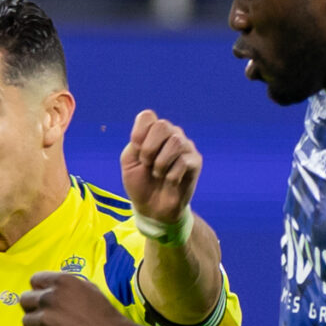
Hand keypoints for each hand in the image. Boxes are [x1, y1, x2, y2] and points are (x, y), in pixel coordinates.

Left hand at [21, 271, 136, 325]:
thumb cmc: (105, 316)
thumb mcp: (88, 289)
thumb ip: (65, 288)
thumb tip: (47, 290)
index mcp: (61, 282)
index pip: (34, 280)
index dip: (40, 290)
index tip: (45, 298)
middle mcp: (49, 298)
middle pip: (25, 300)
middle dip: (34, 307)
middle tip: (47, 316)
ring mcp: (44, 321)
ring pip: (27, 321)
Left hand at [121, 108, 201, 230]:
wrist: (153, 209)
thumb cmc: (140, 183)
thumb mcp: (129, 163)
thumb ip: (135, 144)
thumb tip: (149, 136)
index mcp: (153, 132)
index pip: (147, 116)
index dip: (139, 132)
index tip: (136, 149)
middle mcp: (171, 134)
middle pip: (162, 125)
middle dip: (149, 148)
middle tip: (146, 164)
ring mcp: (185, 146)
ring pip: (176, 142)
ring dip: (160, 163)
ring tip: (158, 174)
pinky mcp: (195, 161)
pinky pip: (184, 161)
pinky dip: (171, 175)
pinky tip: (170, 182)